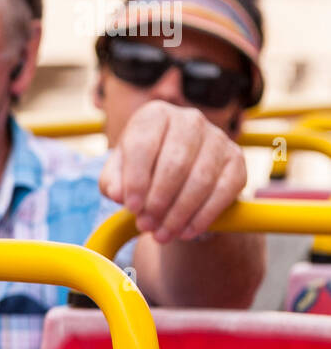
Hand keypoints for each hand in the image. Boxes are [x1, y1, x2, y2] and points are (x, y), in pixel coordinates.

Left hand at [100, 100, 247, 242]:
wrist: (178, 170)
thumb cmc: (142, 169)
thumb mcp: (119, 172)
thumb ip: (113, 181)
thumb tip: (117, 194)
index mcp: (155, 114)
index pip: (143, 145)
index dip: (136, 180)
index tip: (130, 208)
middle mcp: (189, 120)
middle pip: (175, 164)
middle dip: (158, 200)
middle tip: (146, 225)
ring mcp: (217, 138)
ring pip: (200, 179)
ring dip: (180, 212)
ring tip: (162, 234)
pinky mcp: (236, 159)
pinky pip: (224, 191)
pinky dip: (204, 215)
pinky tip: (187, 231)